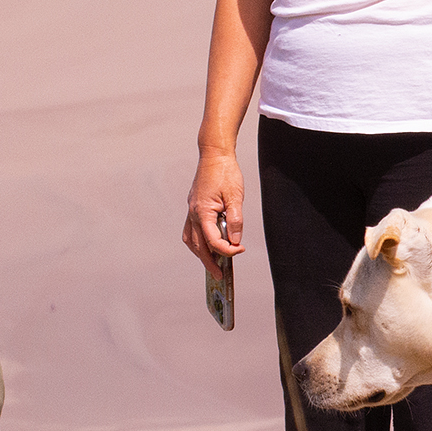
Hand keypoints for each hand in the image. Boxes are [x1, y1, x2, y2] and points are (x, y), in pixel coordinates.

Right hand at [184, 148, 243, 279]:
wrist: (214, 154)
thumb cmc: (226, 173)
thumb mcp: (236, 197)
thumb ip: (235, 221)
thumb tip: (235, 240)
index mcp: (202, 212)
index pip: (213, 241)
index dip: (227, 250)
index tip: (240, 250)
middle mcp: (193, 213)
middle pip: (198, 246)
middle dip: (209, 262)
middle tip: (220, 276)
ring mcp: (191, 210)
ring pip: (191, 239)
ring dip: (200, 253)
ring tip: (212, 264)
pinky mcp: (193, 206)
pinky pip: (191, 229)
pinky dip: (197, 241)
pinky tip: (206, 245)